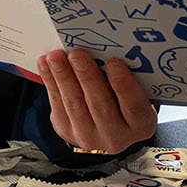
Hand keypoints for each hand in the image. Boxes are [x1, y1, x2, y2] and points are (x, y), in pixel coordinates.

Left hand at [38, 49, 156, 154]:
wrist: (109, 124)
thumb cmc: (126, 98)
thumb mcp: (137, 91)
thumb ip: (130, 77)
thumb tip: (108, 49)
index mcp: (141, 125)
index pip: (134, 107)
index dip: (124, 85)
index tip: (114, 62)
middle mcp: (116, 137)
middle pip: (100, 105)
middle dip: (87, 77)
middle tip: (77, 54)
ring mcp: (90, 138)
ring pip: (75, 105)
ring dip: (63, 77)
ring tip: (56, 56)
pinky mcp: (67, 132)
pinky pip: (57, 106)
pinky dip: (50, 82)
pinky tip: (46, 64)